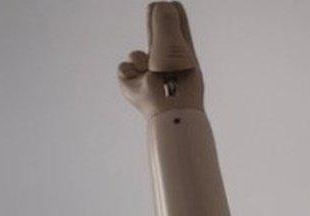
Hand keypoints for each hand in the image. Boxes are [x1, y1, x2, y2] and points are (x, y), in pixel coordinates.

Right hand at [117, 2, 203, 118]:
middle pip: (159, 40)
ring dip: (140, 58)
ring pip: (136, 54)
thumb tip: (162, 3)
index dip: (176, 18)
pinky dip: (131, 70)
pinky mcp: (132, 85)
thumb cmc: (176, 81)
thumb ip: (166, 25)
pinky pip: (124, 67)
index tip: (174, 4)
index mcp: (184, 60)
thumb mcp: (173, 48)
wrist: (168, 111)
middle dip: (156, 24)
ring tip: (151, 70)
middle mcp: (167, 68)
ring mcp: (149, 76)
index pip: (180, 33)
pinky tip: (141, 80)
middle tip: (155, 6)